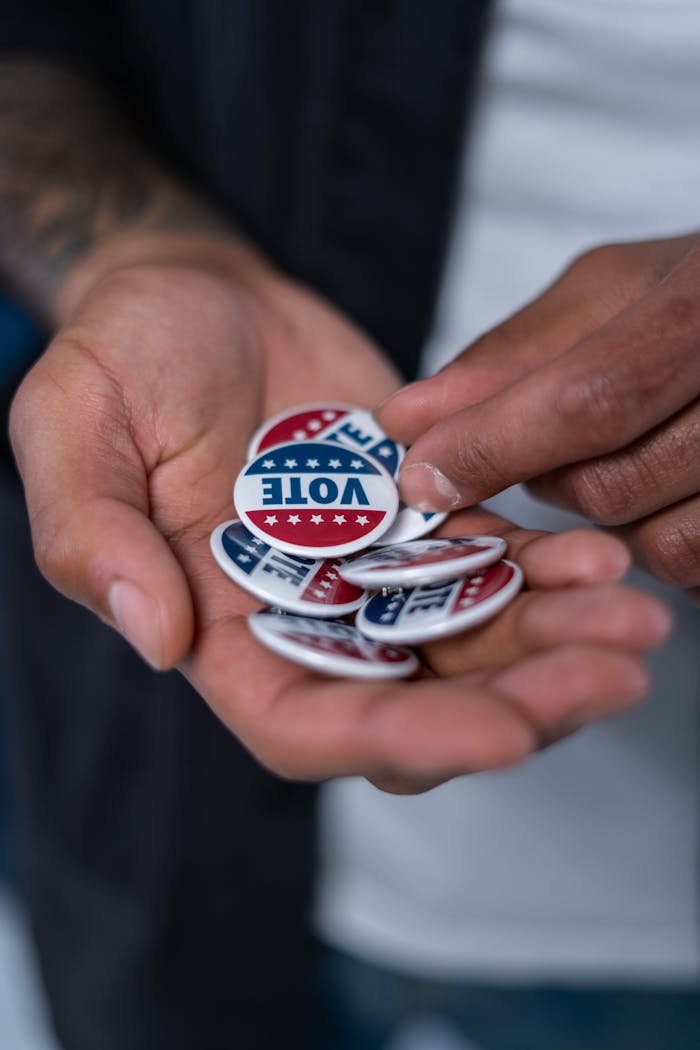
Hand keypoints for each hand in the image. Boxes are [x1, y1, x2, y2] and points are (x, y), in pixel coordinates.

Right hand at [10, 234, 668, 792]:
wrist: (192, 294)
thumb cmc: (120, 356)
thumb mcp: (72, 425)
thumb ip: (93, 534)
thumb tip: (155, 636)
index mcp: (218, 628)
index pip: (310, 722)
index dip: (404, 737)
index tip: (501, 733)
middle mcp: (305, 618)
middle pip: (421, 699)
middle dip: (520, 703)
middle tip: (616, 674)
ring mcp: (370, 571)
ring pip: (475, 639)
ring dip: (559, 642)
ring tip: (637, 617)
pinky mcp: (419, 515)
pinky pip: (493, 558)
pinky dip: (550, 568)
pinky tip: (603, 555)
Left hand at [377, 235, 699, 596]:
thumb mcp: (611, 293)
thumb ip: (510, 357)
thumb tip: (407, 422)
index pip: (592, 398)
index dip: (497, 444)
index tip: (424, 475)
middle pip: (612, 488)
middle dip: (556, 479)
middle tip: (564, 437)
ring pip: (660, 547)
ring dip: (616, 516)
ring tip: (638, 453)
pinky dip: (667, 539)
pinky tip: (676, 487)